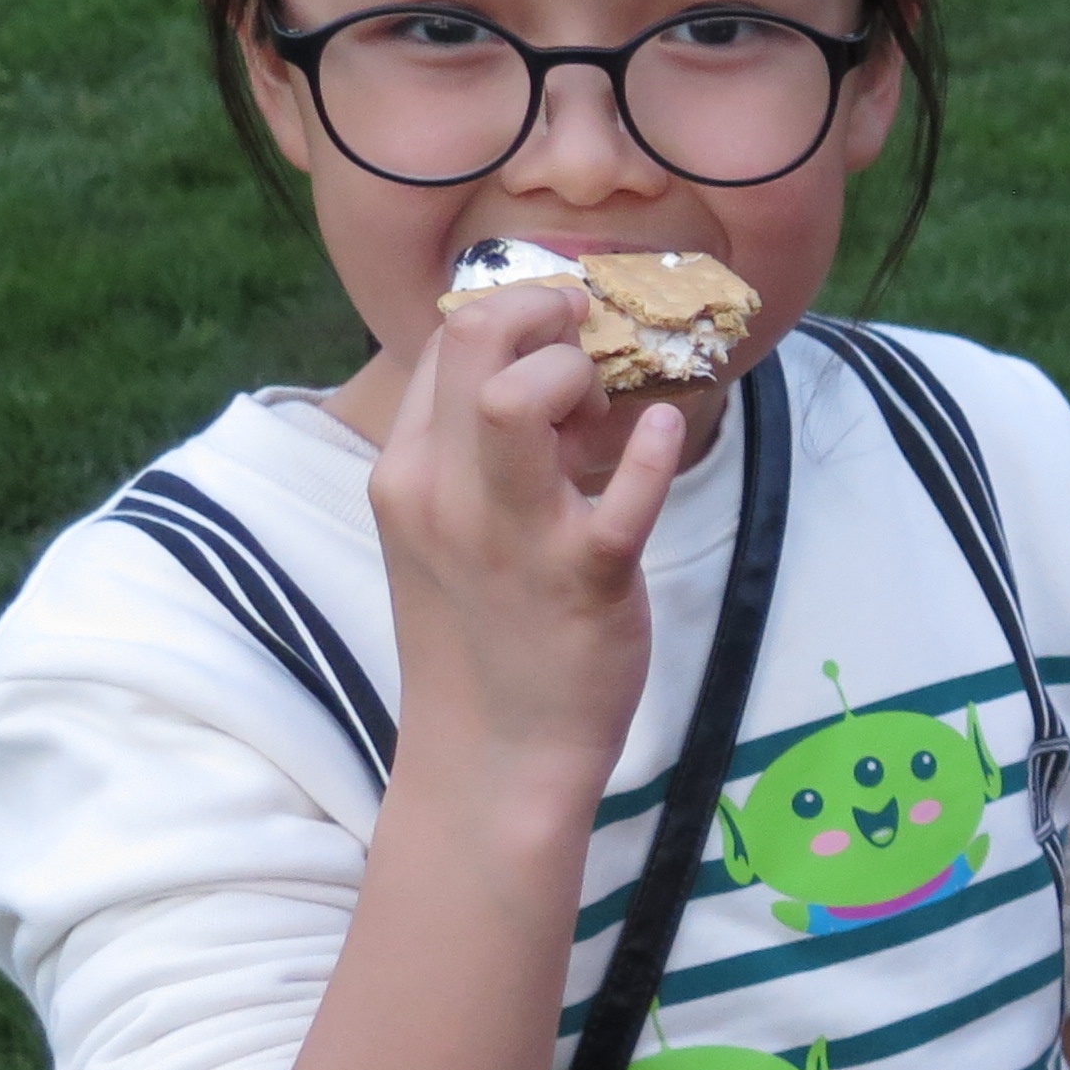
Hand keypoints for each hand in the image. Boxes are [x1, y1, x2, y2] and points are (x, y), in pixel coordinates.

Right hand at [368, 283, 685, 788]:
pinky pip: (629, 493)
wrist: (495, 755)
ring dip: (576, 372)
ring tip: (603, 412)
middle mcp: (443, 493)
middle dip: (542, 314)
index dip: (511, 314)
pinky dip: (655, 449)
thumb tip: (542, 378)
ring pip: (521, 395)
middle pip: (474, 337)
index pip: (446, 339)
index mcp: (406, 474)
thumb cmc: (483, 632)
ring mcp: (512, 534)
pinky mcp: (585, 575)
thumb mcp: (448, 530)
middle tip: (584, 349)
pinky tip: (664, 432)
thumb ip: (477, 453)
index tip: (556, 338)